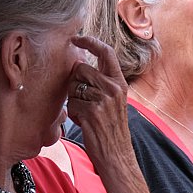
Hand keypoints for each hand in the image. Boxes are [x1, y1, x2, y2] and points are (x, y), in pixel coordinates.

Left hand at [64, 34, 130, 149]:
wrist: (117, 154)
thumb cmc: (111, 128)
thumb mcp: (112, 101)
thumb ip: (100, 82)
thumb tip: (78, 63)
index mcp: (120, 83)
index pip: (105, 52)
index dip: (89, 41)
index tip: (76, 38)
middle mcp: (114, 88)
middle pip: (80, 69)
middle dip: (75, 83)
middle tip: (84, 101)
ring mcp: (104, 99)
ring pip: (74, 86)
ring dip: (74, 100)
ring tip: (87, 113)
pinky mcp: (93, 111)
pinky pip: (72, 103)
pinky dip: (74, 113)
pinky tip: (86, 122)